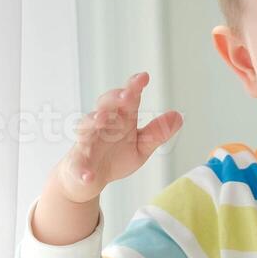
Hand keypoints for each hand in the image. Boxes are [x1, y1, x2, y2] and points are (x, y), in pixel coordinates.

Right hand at [55, 72, 182, 203]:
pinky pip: (78, 166)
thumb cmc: (114, 158)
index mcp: (120, 119)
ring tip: (101, 119)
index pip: (126, 99)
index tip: (143, 77)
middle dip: (114, 98)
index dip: (133, 87)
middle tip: (127, 95)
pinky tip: (89, 176)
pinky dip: (82, 170)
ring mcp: (87, 143)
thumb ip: (157, 133)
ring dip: (92, 121)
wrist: (88, 180)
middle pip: (104, 105)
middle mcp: (102, 126)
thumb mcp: (141, 147)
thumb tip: (179, 116)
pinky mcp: (77, 164)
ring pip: (86, 128)